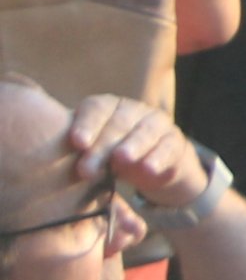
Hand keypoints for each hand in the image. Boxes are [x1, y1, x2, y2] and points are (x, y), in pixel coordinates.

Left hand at [55, 96, 201, 214]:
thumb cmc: (108, 158)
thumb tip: (35, 157)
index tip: (76, 142)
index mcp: (108, 109)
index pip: (97, 108)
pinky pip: (167, 147)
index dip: (86, 123)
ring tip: (122, 160)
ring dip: (133, 145)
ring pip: (145, 131)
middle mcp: (133, 111)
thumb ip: (74, 149)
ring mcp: (156, 124)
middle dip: (102, 146)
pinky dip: (158, 158)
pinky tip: (148, 169)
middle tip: (86, 170)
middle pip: (118, 123)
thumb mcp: (89, 152)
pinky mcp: (175, 141)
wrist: (151, 164)